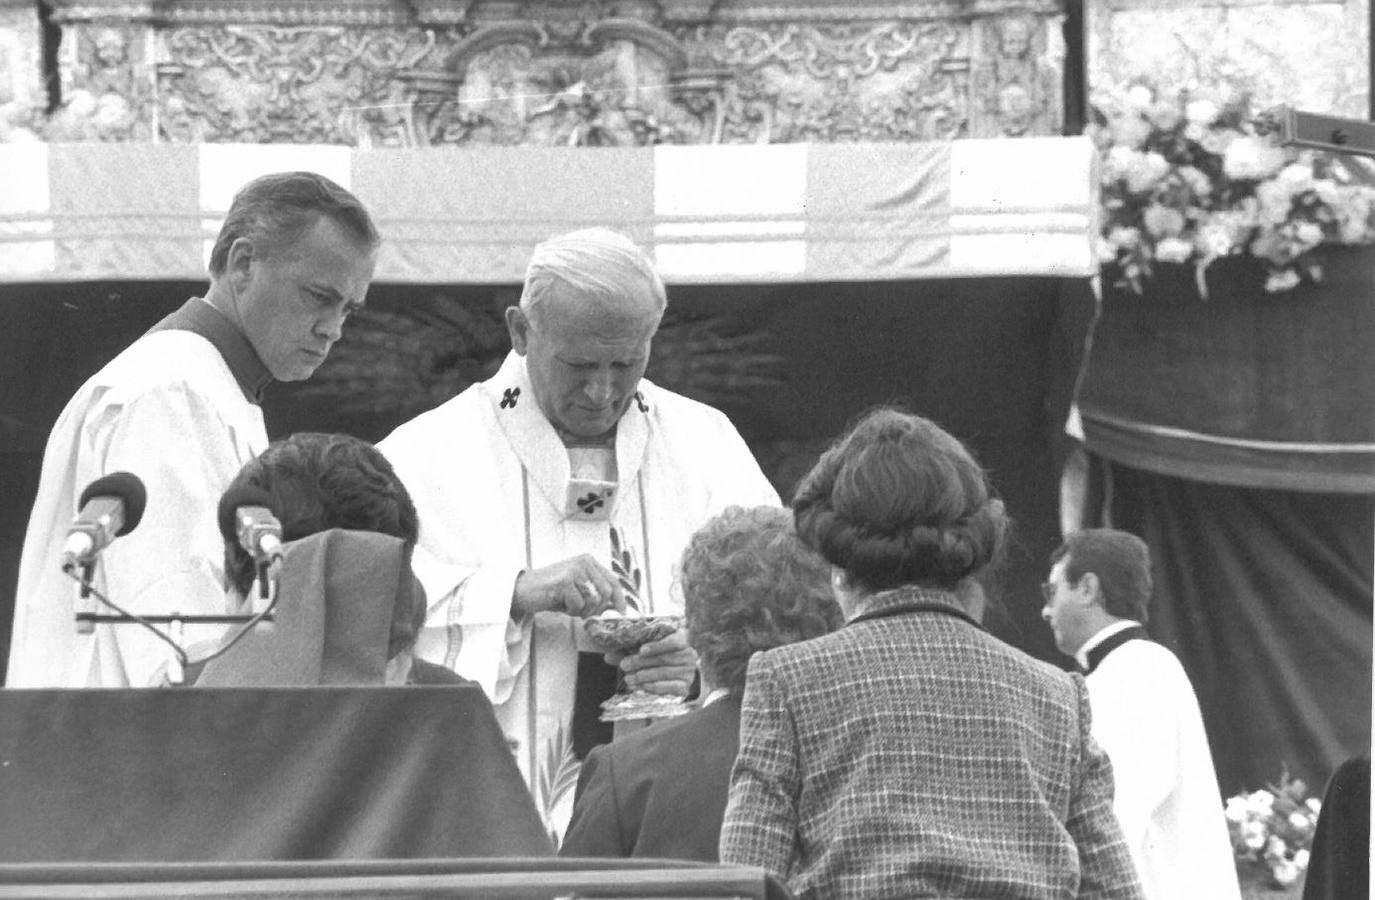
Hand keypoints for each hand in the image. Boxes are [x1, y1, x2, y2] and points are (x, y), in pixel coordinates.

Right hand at [511, 555, 625, 618]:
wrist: (523, 590)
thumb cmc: (551, 592)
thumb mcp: (578, 589)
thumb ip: (596, 594)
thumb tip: (616, 607)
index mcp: (589, 561)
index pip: (613, 581)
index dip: (619, 599)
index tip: (621, 612)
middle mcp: (583, 562)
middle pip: (606, 593)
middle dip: (597, 609)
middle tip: (582, 612)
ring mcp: (574, 570)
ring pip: (593, 600)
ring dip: (582, 611)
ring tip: (568, 605)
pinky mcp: (564, 581)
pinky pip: (578, 605)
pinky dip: (570, 610)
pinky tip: (559, 603)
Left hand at [610, 627, 697, 695]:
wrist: (679, 677)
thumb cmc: (660, 658)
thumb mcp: (647, 652)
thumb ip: (630, 651)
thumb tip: (607, 656)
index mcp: (682, 640)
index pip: (675, 641)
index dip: (658, 646)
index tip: (641, 650)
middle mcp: (689, 656)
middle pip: (664, 659)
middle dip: (641, 662)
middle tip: (624, 665)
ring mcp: (688, 672)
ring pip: (664, 673)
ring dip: (644, 676)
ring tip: (628, 679)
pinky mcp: (684, 687)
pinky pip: (668, 687)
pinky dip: (652, 687)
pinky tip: (639, 687)